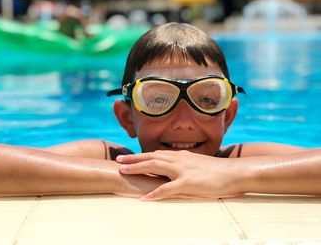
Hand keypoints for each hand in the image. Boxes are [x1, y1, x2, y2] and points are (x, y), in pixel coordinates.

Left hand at [116, 150, 242, 199]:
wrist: (233, 173)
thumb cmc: (217, 170)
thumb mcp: (197, 163)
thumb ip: (184, 164)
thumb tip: (173, 166)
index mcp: (181, 156)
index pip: (156, 153)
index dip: (141, 156)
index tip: (129, 158)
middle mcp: (179, 160)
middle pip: (151, 157)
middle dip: (133, 159)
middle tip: (119, 161)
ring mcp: (182, 170)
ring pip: (155, 167)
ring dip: (137, 169)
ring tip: (123, 172)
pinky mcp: (188, 183)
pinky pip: (167, 189)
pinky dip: (154, 194)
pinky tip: (144, 198)